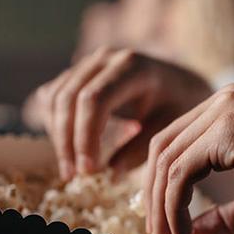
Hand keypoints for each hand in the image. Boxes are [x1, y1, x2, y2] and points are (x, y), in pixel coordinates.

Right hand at [31, 48, 211, 179]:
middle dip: (67, 140)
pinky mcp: (78, 72)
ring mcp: (89, 63)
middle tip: (73, 175)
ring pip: (55, 97)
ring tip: (72, 169)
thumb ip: (141, 149)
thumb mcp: (168, 128)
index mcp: (132, 67)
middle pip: (68, 98)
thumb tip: (110, 174)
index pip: (94, 100)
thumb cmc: (178, 106)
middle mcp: (105, 58)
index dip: (85, 137)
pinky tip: (70, 149)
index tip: (88, 170)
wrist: (180, 83)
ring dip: (58, 135)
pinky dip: (55, 124)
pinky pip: (53, 97)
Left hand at [144, 84, 233, 233]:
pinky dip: (173, 205)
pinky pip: (181, 171)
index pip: (176, 144)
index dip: (161, 187)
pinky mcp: (228, 131)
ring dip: (160, 208)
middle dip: (152, 198)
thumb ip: (224, 218)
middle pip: (161, 148)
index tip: (164, 224)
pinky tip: (182, 232)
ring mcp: (223, 112)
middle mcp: (220, 102)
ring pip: (166, 161)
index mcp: (227, 110)